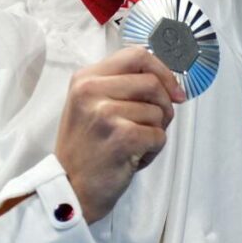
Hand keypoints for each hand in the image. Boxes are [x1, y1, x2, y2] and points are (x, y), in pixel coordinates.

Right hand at [54, 47, 185, 222]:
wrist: (69, 188)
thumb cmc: (86, 148)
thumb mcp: (91, 104)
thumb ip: (121, 85)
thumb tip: (168, 81)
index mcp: (86, 78)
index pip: (135, 55)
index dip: (161, 70)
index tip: (172, 90)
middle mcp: (91, 90)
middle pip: (152, 82)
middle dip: (164, 105)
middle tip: (155, 123)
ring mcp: (104, 113)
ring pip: (158, 111)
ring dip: (155, 131)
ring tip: (134, 144)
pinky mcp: (120, 137)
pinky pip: (158, 135)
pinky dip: (153, 150)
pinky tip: (133, 157)